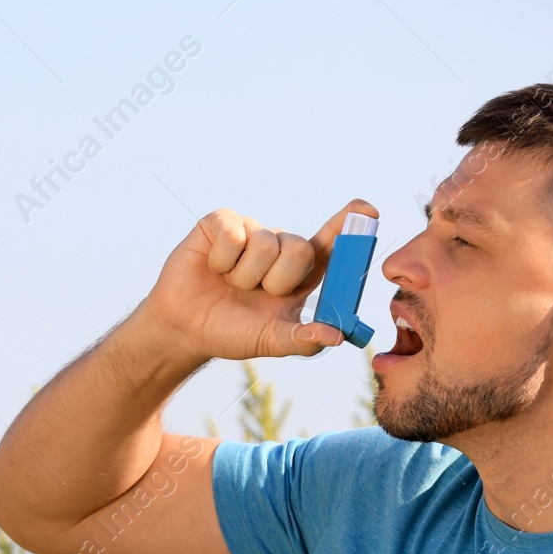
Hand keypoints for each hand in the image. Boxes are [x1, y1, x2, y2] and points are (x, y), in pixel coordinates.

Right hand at [130, 200, 379, 364]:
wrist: (185, 328)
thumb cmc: (233, 332)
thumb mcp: (271, 341)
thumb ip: (304, 340)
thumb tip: (338, 337)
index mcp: (300, 273)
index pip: (332, 245)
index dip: (349, 227)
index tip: (367, 212)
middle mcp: (280, 246)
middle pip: (300, 249)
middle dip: (279, 280)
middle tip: (257, 294)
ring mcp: (252, 232)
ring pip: (265, 244)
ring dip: (245, 276)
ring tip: (231, 284)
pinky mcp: (221, 223)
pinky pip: (234, 233)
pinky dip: (222, 260)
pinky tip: (213, 268)